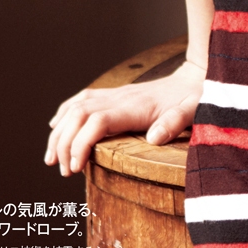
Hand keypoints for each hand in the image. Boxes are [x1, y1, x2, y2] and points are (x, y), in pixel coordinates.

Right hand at [43, 60, 204, 176]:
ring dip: (59, 131)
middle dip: (63, 143)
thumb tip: (154, 138)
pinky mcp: (116, 94)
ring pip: (76, 107)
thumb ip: (175, 123)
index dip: (81, 143)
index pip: (97, 121)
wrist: (196, 76)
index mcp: (135, 106)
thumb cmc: (194, 97)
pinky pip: (83, 99)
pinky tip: (55, 125)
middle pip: (78, 115)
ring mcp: (116, 94)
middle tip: (62, 171)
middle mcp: (120, 98)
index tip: (75, 167)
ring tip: (50, 158)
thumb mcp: (192, 110)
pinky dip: (65, 112)